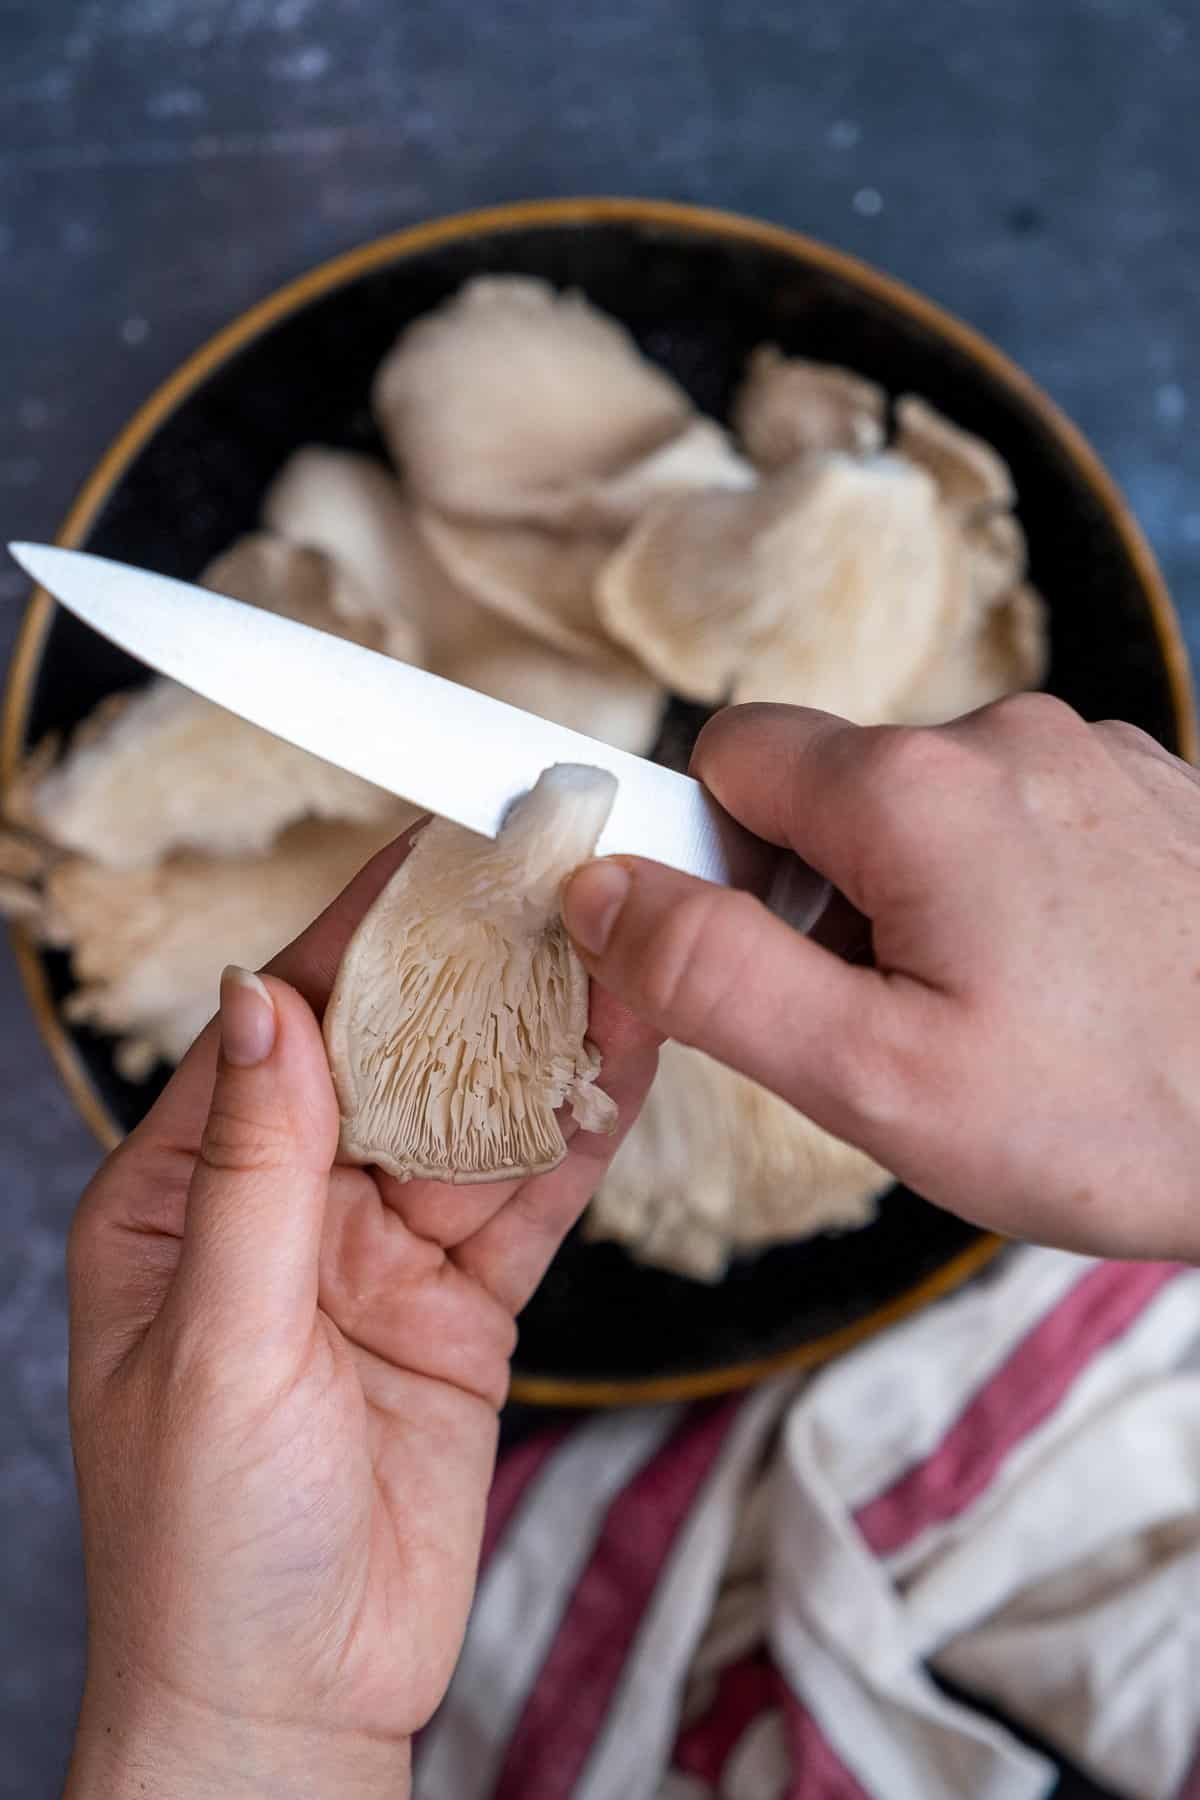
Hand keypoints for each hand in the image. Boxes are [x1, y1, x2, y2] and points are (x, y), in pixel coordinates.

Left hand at [64, 827, 658, 1799]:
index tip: (428, 860)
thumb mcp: (215, 1342)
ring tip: (614, 957)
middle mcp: (282, 1210)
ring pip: (473, 1120)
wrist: (290, 1706)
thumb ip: (253, 1168)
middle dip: (469, 979)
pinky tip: (620, 1072)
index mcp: (181, 1199)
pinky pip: (524, 1202)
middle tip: (548, 888)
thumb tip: (265, 1003)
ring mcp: (378, 1255)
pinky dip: (574, 1142)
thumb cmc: (201, 1550)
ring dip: (541, 1049)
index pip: (277, 1033)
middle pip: (391, 1059)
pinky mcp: (460, 1306)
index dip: (353, 940)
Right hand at [563, 696, 1199, 1264]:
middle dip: (824, 895)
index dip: (712, 858)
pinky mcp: (1151, 789)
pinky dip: (1009, 890)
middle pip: (829, 787)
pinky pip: (1020, 818)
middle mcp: (1005, 737)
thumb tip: (599, 891)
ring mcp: (1092, 754)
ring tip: (997, 1014)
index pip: (728, 755)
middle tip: (893, 1020)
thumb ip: (710, 976)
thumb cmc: (1118, 1116)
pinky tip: (1066, 985)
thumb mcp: (874, 1080)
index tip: (760, 956)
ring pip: (926, 808)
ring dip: (920, 898)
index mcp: (913, 790)